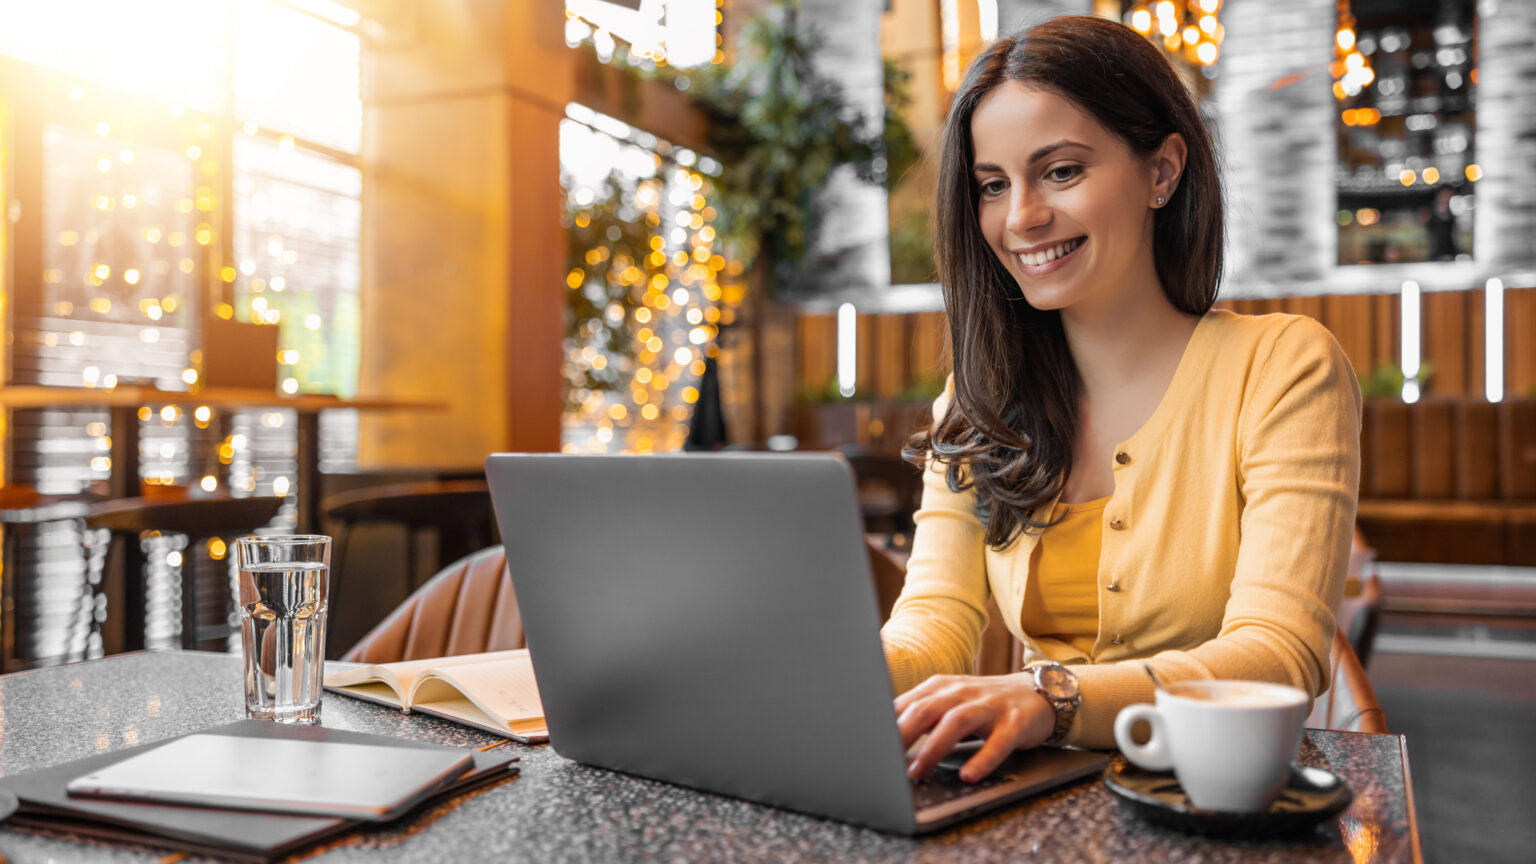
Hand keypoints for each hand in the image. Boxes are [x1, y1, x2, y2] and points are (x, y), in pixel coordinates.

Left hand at [894, 672, 1056, 782]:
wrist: (1037, 693)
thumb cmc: (984, 704)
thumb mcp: (949, 703)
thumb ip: (920, 715)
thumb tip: (882, 737)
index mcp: (940, 688)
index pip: (905, 704)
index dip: (884, 725)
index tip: (866, 746)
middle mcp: (962, 693)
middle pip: (925, 709)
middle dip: (901, 734)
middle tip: (882, 761)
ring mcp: (989, 706)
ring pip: (956, 722)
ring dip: (933, 748)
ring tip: (917, 772)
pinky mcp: (1014, 723)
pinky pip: (998, 742)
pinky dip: (982, 759)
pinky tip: (969, 774)